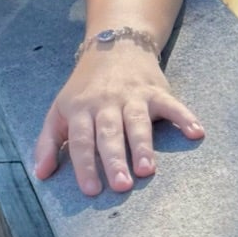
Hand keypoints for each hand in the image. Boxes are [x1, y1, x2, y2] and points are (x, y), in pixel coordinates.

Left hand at [34, 42, 204, 192]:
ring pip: (137, 122)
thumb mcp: (59, 110)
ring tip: (147, 170)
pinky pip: (172, 105)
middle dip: (114, 160)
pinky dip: (185, 117)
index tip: (91, 190)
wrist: (114, 46)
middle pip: (109, 133)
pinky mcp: (156, 91)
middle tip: (121, 185)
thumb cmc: (84, 88)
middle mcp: (106, 103)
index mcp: (81, 110)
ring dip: (142, 146)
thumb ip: (48, 142)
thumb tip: (40, 174)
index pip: (81, 140)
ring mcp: (133, 96)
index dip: (85, 165)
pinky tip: (196, 133)